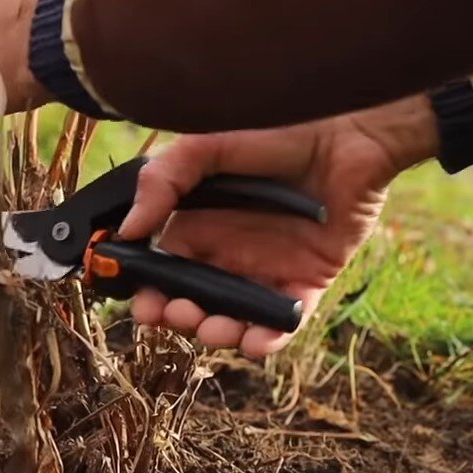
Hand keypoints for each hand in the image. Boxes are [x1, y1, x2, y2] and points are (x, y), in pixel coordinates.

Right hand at [119, 95, 440, 358]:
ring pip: (232, 319)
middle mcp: (226, 253)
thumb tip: (126, 231)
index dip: (149, 293)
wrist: (346, 133)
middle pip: (192, 302)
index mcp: (196, 225)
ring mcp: (265, 272)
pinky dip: (266, 340)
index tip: (141, 306)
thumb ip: (160, 183)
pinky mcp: (306, 283)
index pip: (163, 270)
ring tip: (212, 328)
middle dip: (179, 317)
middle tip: (177, 313)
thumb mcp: (204, 147)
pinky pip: (282, 323)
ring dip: (216, 333)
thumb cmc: (272, 131)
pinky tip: (251, 341)